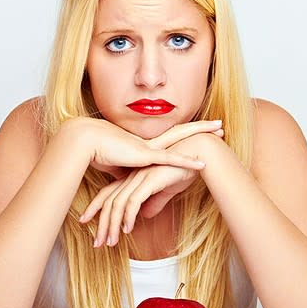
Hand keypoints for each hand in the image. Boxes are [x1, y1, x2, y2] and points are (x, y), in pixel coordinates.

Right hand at [79, 118, 222, 177]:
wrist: (85, 142)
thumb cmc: (97, 153)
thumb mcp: (116, 166)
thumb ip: (127, 174)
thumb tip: (131, 183)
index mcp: (145, 145)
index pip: (171, 137)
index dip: (186, 133)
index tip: (201, 130)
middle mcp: (150, 143)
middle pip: (182, 131)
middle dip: (202, 127)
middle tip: (220, 124)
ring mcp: (150, 147)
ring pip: (182, 138)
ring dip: (202, 134)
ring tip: (221, 130)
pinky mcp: (145, 156)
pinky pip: (171, 160)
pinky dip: (187, 162)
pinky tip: (203, 164)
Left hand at [79, 131, 222, 246]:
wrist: (198, 153)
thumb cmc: (184, 168)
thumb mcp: (167, 190)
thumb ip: (155, 202)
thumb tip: (147, 215)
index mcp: (134, 178)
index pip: (108, 194)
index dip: (96, 208)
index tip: (86, 222)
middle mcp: (133, 178)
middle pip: (108, 202)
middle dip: (101, 224)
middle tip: (97, 243)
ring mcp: (140, 178)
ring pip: (117, 204)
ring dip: (112, 226)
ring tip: (110, 243)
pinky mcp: (149, 180)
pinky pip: (133, 202)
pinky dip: (128, 217)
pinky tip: (127, 230)